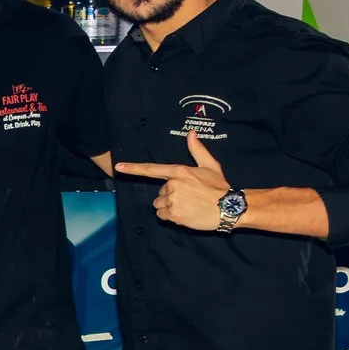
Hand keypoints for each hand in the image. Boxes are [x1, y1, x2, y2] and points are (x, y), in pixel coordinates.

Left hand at [114, 130, 232, 230]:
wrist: (229, 207)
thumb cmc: (219, 187)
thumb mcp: (210, 165)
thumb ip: (197, 150)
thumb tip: (191, 133)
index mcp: (179, 171)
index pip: (152, 169)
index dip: (134, 168)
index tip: (119, 167)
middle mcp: (173, 184)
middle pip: (160, 192)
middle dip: (170, 195)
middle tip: (189, 197)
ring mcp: (172, 199)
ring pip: (159, 204)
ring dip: (169, 206)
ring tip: (187, 206)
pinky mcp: (174, 213)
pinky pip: (162, 215)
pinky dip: (171, 216)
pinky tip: (185, 214)